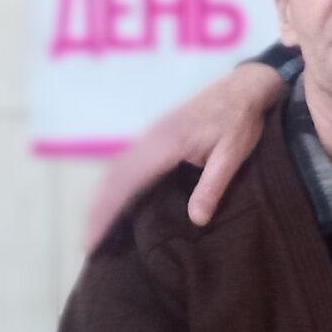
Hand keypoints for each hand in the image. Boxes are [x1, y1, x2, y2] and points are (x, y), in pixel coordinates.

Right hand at [79, 61, 284, 247]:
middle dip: (98, 210)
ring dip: (101, 198)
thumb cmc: (240, 121)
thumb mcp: (233, 154)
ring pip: (115, 168)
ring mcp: (150, 134)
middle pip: (113, 177)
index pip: (127, 181)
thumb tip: (197, 220)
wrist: (243, 86)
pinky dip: (113, 184)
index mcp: (167, 143)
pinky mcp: (154, 135)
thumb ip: (213, 185)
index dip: (107, 210)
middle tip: (88, 244)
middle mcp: (151, 137)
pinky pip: (126, 161)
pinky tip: (112, 201)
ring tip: (95, 229)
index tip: (94, 237)